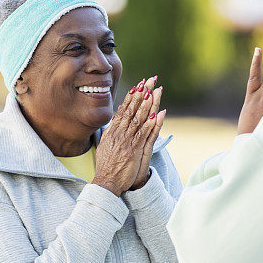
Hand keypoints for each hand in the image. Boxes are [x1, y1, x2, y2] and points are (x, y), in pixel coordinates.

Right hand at [93, 77, 164, 195]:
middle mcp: (120, 133)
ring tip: (154, 91)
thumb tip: (116, 119)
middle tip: (150, 80)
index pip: (124, 109)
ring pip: (138, 119)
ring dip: (147, 105)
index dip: (132, 96)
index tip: (139, 84)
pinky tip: (156, 115)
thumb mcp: (106, 144)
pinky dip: (150, 124)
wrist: (106, 182)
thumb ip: (112, 131)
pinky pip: (143, 135)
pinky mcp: (134, 150)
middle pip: (132, 110)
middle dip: (142, 94)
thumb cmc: (107, 165)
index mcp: (113, 131)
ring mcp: (127, 141)